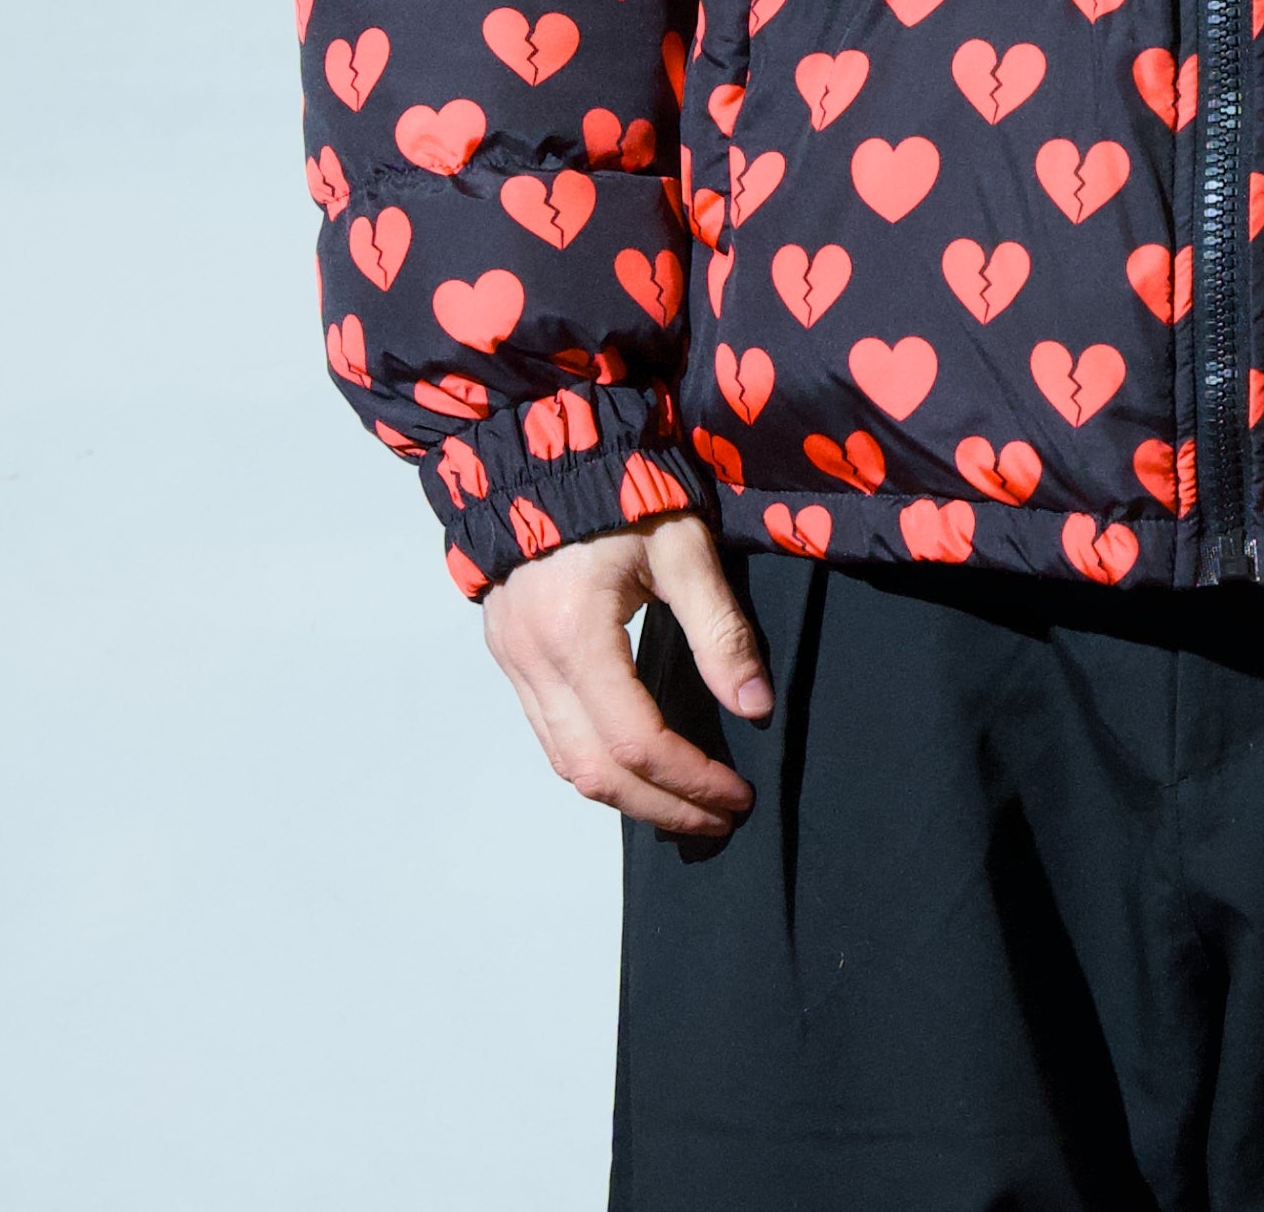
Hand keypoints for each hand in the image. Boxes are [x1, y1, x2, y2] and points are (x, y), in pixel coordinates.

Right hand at [481, 511, 773, 832]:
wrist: (544, 444)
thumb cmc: (623, 485)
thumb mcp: (684, 547)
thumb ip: (720, 629)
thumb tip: (755, 707)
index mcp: (576, 634)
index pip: (637, 742)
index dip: (691, 780)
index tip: (739, 794)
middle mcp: (533, 659)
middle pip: (594, 773)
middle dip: (660, 808)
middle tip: (717, 818)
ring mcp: (511, 660)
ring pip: (564, 762)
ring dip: (624, 797)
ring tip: (684, 806)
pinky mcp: (508, 654)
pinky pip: (547, 734)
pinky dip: (593, 763)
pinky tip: (636, 766)